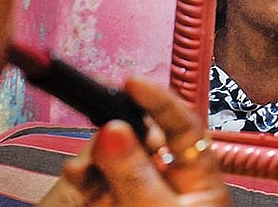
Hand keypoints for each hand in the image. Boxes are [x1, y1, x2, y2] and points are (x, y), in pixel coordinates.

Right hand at [38, 76, 230, 205]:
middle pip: (140, 137)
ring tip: (81, 175)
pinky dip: (81, 177)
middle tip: (95, 145)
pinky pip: (92, 179)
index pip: (184, 126)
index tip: (131, 82)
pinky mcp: (107, 201)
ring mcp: (136, 192)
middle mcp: (169, 180)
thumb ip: (135, 176)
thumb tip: (112, 128)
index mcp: (199, 180)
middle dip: (114, 135)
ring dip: (92, 159)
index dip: (160, 100)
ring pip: (110, 157)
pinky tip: (77, 180)